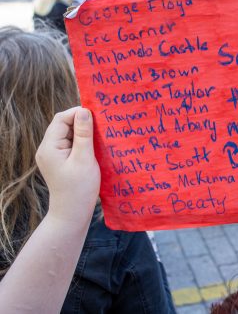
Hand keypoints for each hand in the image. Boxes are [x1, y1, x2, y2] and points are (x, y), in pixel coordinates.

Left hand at [36, 107, 99, 225]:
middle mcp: (48, 149)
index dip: (78, 113)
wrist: (72, 214)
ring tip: (100, 134)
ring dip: (84, 131)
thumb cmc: (79, 188)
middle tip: (102, 123)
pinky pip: (71, 143)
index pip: (61, 119)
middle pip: (64, 124)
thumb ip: (84, 134)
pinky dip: (83, 140)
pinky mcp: (61, 160)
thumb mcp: (84, 158)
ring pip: (69, 133)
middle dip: (82, 121)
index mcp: (49, 147)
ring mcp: (53, 155)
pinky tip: (95, 144)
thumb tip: (84, 111)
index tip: (98, 114)